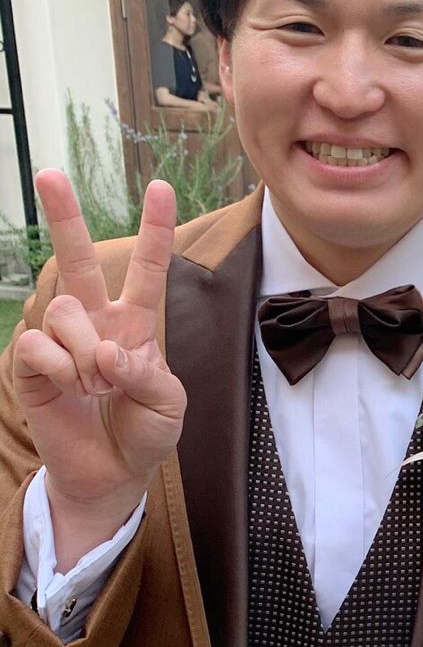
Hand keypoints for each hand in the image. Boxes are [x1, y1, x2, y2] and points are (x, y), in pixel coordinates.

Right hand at [14, 172, 185, 565]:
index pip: (147, 270)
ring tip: (93, 385)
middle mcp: (95, 322)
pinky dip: (59, 368)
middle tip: (49, 172)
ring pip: (62, 310)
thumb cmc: (145, 434)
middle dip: (64, 216)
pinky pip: (37, 344)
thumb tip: (107, 352)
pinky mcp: (31, 364)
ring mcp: (61, 340)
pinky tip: (70, 388)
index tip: (160, 187)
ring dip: (82, 351)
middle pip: (79, 260)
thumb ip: (147, 376)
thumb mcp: (168, 407)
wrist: (111, 474)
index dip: (154, 230)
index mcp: (135, 325)